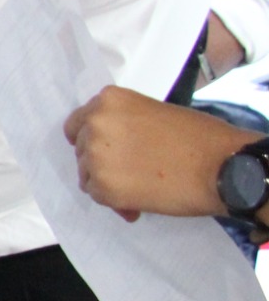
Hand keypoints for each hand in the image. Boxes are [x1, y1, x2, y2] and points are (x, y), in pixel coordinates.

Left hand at [63, 85, 253, 221]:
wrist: (222, 167)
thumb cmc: (199, 137)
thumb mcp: (154, 113)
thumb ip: (124, 124)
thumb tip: (109, 148)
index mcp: (108, 100)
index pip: (78, 123)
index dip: (92, 138)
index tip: (106, 148)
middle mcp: (94, 124)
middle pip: (81, 149)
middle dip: (102, 160)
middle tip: (132, 170)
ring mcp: (94, 156)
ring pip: (86, 173)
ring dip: (107, 181)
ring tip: (140, 185)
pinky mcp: (102, 186)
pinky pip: (96, 195)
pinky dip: (114, 200)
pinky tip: (139, 200)